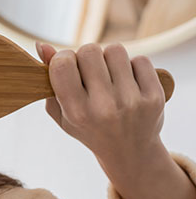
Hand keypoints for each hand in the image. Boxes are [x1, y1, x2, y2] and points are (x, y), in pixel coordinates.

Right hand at [35, 42, 165, 163]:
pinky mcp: (155, 97)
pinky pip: (140, 60)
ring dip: (109, 58)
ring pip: (115, 50)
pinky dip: (133, 66)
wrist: (129, 153)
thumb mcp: (61, 112)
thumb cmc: (88, 128)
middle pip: (89, 51)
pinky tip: (128, 82)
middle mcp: (104, 107)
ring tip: (109, 76)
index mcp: (77, 112)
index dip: (63, 58)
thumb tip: (43, 45)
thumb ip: (48, 80)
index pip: (63, 64)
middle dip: (86, 56)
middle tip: (89, 72)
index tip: (67, 66)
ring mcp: (132, 102)